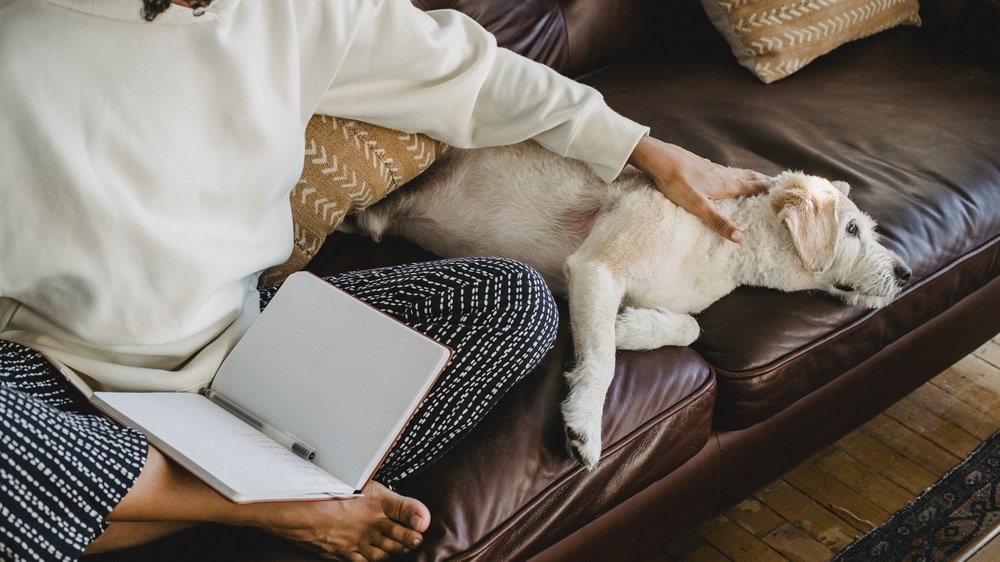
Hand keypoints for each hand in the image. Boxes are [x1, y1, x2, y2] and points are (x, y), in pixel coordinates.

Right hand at [252, 482, 429, 560]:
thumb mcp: (352, 477)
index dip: (417, 515)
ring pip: (385, 551)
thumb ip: (375, 486)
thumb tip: (391, 488)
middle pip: (399, 534)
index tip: (423, 520)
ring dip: (396, 550)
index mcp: (374, 499)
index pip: (406, 508)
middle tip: (417, 537)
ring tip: (405, 547)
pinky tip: (379, 557)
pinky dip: (374, 560)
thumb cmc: (318, 488)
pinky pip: (364, 561)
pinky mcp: (343, 552)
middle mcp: (368, 522)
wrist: (289, 510)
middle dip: (410, 537)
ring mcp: (356, 540)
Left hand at [627, 136, 769, 242]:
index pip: (754, 187)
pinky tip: (726, 173)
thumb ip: (719, 222)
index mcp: (726, 185)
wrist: (658, 159)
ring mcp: (711, 167)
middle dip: (764, 181)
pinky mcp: (700, 164)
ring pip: (737, 172)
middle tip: (778, 183)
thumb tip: (741, 238)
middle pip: (749, 177)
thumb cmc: (677, 182)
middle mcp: (723, 174)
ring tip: (758, 178)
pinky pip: (724, 169)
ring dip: (750, 176)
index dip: (770, 189)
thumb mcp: (698, 206)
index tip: (786, 190)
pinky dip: (733, 172)